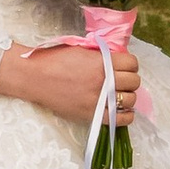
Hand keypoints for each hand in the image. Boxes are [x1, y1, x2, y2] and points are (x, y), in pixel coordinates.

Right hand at [0, 39, 142, 130]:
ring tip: (119, 95)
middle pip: (134, 81)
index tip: (123, 67)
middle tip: (120, 80)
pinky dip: (126, 115)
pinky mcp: (92, 115)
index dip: (129, 64)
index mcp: (101, 61)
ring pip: (131, 99)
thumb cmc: (55, 60)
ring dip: (128, 96)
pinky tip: (121, 110)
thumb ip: (102, 55)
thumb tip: (118, 60)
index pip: (132, 63)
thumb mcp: (81, 49)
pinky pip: (121, 119)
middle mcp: (103, 80)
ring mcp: (98, 99)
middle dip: (129, 79)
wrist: (34, 77)